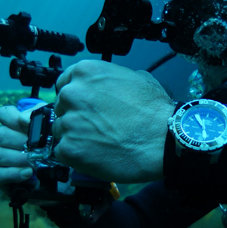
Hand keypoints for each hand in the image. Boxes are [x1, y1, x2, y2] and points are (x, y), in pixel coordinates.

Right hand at [0, 101, 47, 193]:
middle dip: (19, 141)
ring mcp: (1, 159)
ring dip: (18, 158)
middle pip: (0, 134)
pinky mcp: (1, 178)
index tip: (26, 123)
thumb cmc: (55, 149)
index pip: (3, 114)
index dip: (11, 116)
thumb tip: (24, 118)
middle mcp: (4, 142)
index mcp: (15, 127)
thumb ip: (41, 117)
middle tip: (36, 147)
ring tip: (34, 163)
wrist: (61, 177)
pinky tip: (28, 173)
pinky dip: (13, 174)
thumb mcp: (53, 131)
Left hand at [53, 60, 174, 183]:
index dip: (78, 98)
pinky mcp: (69, 149)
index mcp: (86, 72)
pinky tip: (96, 154)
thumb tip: (109, 87)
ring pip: (62, 130)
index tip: (87, 108)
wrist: (164, 140)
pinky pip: (63, 152)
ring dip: (76, 137)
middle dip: (76, 117)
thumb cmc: (155, 110)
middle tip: (98, 127)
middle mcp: (72, 94)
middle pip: (62, 107)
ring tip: (100, 143)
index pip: (65, 83)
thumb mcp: (139, 78)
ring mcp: (68, 122)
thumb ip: (113, 80)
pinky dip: (76, 155)